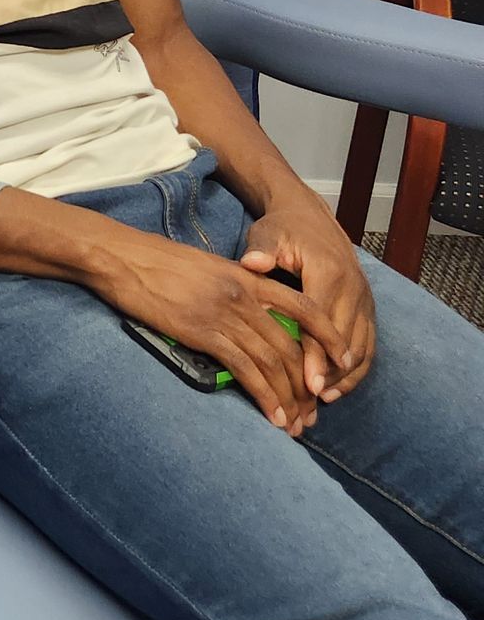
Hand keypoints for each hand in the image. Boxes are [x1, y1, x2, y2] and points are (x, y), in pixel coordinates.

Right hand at [95, 228, 353, 436]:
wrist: (122, 258)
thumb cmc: (156, 261)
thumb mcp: (205, 267)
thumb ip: (233, 285)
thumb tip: (248, 308)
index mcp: (246, 277)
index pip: (304, 307)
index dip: (328, 336)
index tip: (343, 361)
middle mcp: (243, 295)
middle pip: (290, 346)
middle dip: (307, 385)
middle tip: (312, 413)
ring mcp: (224, 314)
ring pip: (273, 363)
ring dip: (289, 399)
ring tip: (295, 425)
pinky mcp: (204, 333)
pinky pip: (246, 371)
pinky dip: (265, 398)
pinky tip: (273, 416)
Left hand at [241, 194, 376, 406]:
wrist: (312, 217)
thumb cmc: (283, 229)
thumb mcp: (268, 233)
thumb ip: (260, 250)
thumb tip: (251, 263)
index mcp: (328, 272)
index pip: (321, 321)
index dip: (315, 353)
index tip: (306, 382)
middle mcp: (354, 288)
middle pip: (343, 340)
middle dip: (328, 373)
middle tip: (309, 402)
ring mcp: (365, 300)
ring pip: (360, 347)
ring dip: (344, 377)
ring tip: (320, 400)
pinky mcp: (368, 308)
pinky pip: (369, 345)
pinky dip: (357, 370)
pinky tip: (337, 388)